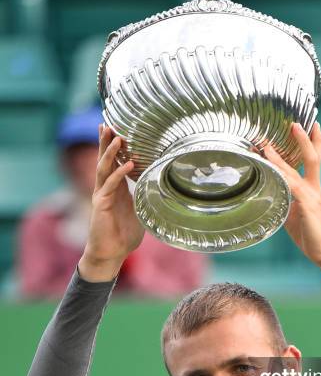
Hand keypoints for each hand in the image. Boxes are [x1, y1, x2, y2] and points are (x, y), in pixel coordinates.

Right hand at [79, 126, 144, 281]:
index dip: (114, 146)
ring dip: (110, 152)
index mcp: (115, 188)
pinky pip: (110, 186)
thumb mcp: (140, 211)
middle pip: (104, 159)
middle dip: (106, 141)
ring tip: (117, 137)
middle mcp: (106, 188)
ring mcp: (102, 195)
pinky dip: (119, 174)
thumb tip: (164, 190)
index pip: (113, 161)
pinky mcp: (101, 205)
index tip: (119, 129)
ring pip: (104, 168)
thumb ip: (146, 198)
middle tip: (109, 122)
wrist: (111, 253)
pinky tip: (128, 164)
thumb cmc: (125, 234)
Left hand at [263, 122, 320, 266]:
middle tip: (295, 123)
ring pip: (296, 170)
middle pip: (312, 158)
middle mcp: (313, 189)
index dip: (311, 142)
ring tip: (268, 145)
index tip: (308, 125)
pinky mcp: (306, 206)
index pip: (312, 160)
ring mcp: (311, 196)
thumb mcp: (294, 213)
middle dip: (304, 139)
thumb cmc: (309, 234)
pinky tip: (271, 170)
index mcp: (311, 189)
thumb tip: (271, 193)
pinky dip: (281, 177)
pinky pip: (292, 187)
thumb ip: (286, 200)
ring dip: (281, 157)